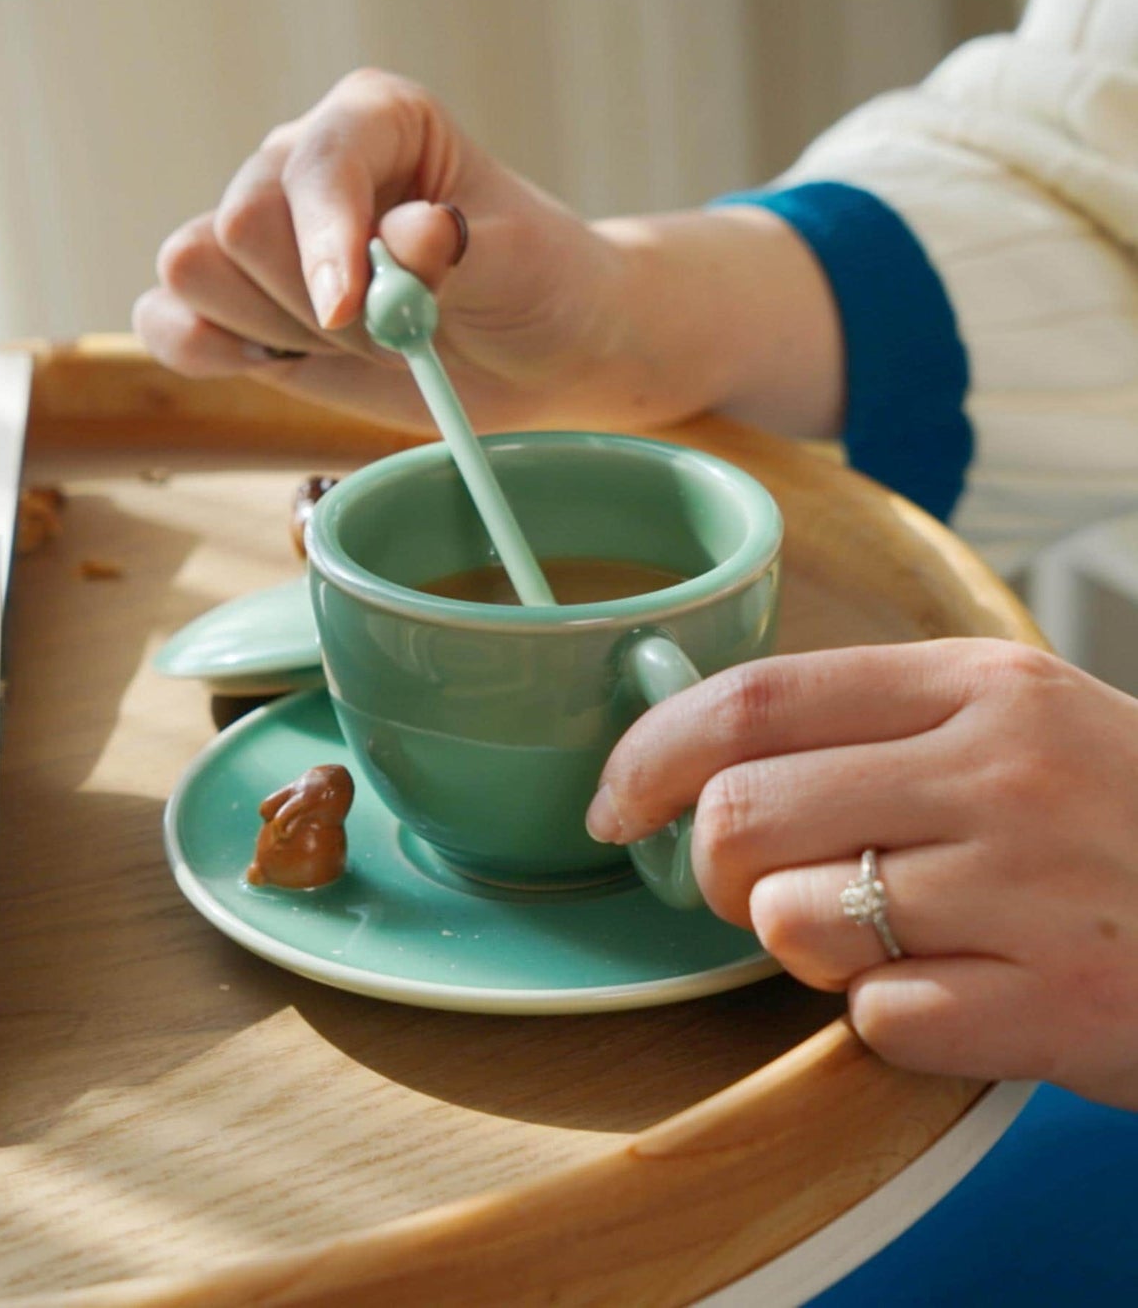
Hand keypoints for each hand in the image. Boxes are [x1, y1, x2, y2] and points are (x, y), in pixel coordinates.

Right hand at [133, 68, 843, 438]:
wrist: (532, 351)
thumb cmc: (535, 285)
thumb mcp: (520, 263)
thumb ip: (462, 251)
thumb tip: (410, 236)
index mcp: (373, 120)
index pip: (311, 162)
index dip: (325, 239)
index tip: (352, 310)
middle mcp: (301, 164)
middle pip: (239, 223)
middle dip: (311, 302)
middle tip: (393, 332)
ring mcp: (262, 234)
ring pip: (193, 270)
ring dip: (272, 329)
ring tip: (354, 342)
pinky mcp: (234, 305)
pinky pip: (166, 321)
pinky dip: (207, 353)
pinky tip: (284, 361)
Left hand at [586, 639, 1137, 1108]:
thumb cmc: (1119, 818)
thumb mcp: (1017, 722)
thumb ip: (869, 724)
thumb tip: (696, 755)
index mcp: (976, 684)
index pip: (754, 699)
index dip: (650, 752)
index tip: (615, 801)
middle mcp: (999, 772)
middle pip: (743, 813)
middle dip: (708, 868)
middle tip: (748, 887)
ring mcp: (1031, 889)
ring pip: (790, 920)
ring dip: (803, 943)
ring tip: (888, 934)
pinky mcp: (1058, 1004)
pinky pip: (878, 1018)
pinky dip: (890, 1017)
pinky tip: (962, 989)